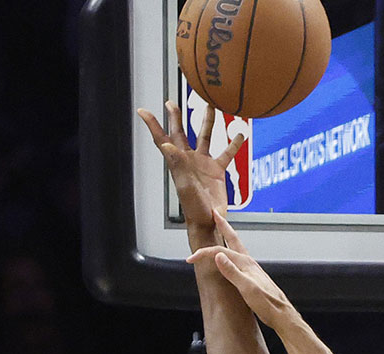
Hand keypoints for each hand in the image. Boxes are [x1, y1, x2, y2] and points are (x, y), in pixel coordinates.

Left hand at [136, 100, 244, 244]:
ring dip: (207, 122)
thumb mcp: (184, 185)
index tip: (143, 111)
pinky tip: (239, 135)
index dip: (153, 124)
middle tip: (171, 103)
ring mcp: (203, 163)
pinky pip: (226, 153)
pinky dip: (234, 144)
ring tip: (210, 106)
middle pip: (180, 132)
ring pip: (205, 137)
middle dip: (176, 117)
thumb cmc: (193, 207)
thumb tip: (166, 144)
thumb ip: (177, 163)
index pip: (162, 138)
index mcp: (177, 161)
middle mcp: (189, 159)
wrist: (209, 220)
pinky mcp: (217, 170)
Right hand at [186, 213, 303, 329]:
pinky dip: (232, 250)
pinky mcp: (253, 276)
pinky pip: (239, 257)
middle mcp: (250, 263)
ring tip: (223, 228)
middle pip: (233, 239)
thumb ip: (232, 271)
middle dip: (223, 226)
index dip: (204, 253)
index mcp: (246, 264)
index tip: (191, 258)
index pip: (220, 251)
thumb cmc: (267, 304)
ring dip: (228, 236)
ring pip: (237, 247)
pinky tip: (232, 255)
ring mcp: (252, 268)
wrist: (281, 314)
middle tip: (216, 214)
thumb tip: (218, 256)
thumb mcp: (247, 288)